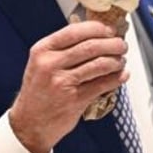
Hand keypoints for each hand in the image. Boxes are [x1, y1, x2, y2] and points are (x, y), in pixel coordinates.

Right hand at [9, 20, 128, 152]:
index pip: (75, 31)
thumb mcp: (42, 64)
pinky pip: (103, 84)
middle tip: (121, 45)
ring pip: (100, 64)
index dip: (98, 28)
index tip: (110, 30)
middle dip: (112, 44)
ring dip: (116, 61)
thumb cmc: (39, 91)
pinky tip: (122, 75)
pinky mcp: (75, 100)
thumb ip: (64, 49)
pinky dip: (117, 78)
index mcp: (42, 50)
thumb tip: (97, 35)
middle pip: (91, 46)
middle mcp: (50, 64)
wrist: (29, 124)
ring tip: (121, 61)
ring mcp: (62, 82)